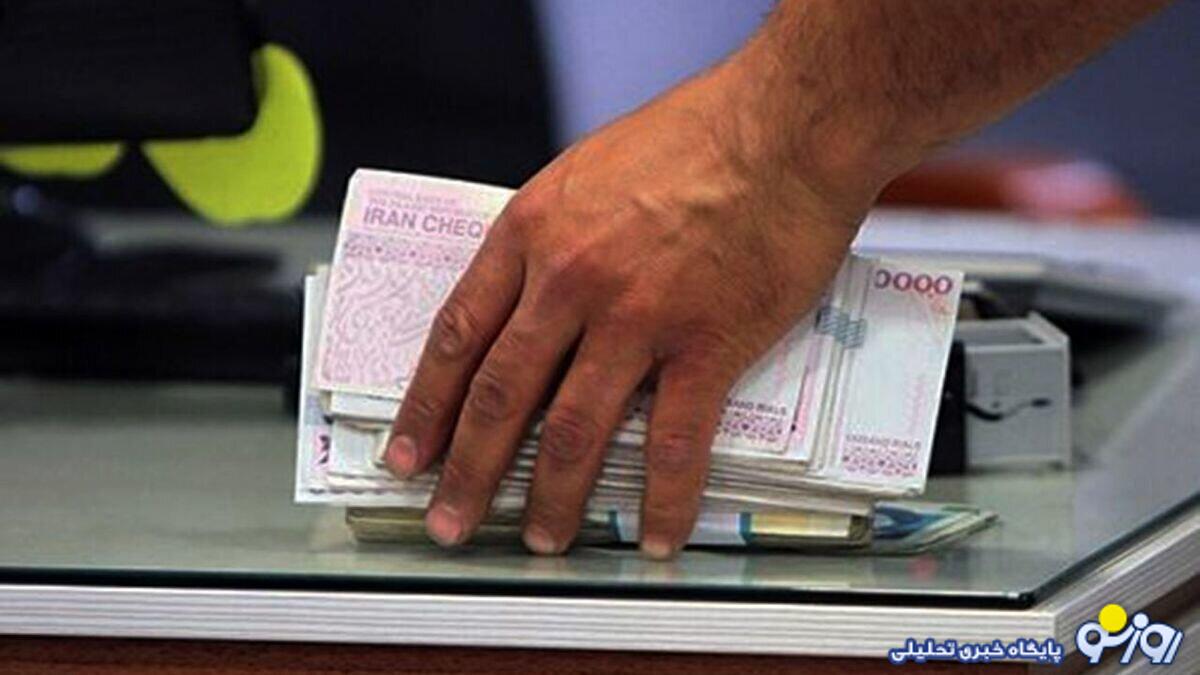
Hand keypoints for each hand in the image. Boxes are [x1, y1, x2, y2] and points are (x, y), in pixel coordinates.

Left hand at [383, 55, 881, 558]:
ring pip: (574, 430)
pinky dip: (662, 499)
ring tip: (541, 541)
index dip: (428, 406)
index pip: (459, 335)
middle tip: (448, 521)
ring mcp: (636, 315)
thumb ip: (549, 238)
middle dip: (468, 471)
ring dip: (552, 498)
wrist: (786, 123)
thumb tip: (528, 300)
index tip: (409, 454)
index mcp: (532, 231)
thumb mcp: (586, 170)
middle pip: (502, 395)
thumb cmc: (695, 135)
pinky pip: (675, 442)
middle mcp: (570, 279)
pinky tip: (653, 535)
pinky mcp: (706, 343)